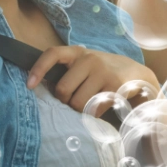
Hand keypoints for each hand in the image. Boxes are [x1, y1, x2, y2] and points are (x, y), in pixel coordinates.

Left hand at [26, 46, 159, 112]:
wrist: (137, 74)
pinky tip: (102, 107)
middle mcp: (89, 59)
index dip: (38, 69)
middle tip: (75, 100)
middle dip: (66, 100)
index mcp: (78, 52)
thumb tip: (40, 89)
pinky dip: (94, 114)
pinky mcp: (114, 86)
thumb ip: (68, 71)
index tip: (29, 85)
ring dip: (81, 109)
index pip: (52, 54)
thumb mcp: (86, 65)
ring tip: (90, 103)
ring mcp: (102, 72)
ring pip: (77, 103)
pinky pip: (94, 109)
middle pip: (62, 90)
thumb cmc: (103, 72)